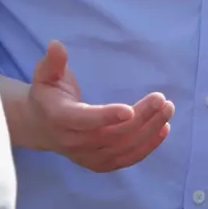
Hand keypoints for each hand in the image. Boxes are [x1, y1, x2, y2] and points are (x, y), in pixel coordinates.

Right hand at [27, 40, 173, 171]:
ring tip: (167, 110)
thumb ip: (53, 62)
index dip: (106, 116)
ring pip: (122, 148)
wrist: (40, 127)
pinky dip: (146, 147)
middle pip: (111, 134)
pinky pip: (125, 159)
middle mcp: (73, 142)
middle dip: (140, 118)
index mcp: (60, 118)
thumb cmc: (47, 95)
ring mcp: (87, 156)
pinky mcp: (98, 164)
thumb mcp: (45, 75)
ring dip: (149, 131)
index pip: (84, 120)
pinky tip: (163, 129)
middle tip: (162, 100)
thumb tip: (56, 44)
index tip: (130, 110)